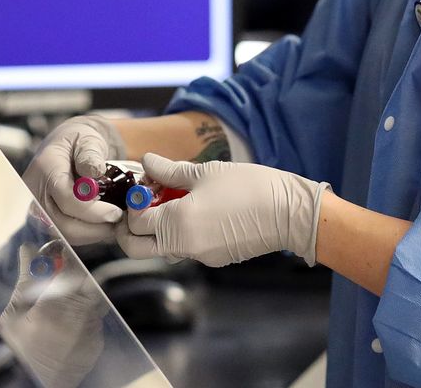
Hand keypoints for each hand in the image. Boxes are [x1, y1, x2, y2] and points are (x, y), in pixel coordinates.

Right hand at [0, 260, 105, 387]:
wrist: (38, 386)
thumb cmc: (18, 352)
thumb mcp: (13, 317)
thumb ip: (26, 281)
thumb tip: (29, 249)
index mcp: (51, 310)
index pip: (66, 267)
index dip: (62, 255)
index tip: (54, 250)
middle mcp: (77, 319)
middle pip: (86, 279)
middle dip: (72, 273)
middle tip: (57, 277)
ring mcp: (91, 331)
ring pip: (93, 297)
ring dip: (78, 293)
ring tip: (58, 304)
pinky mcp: (98, 342)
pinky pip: (95, 317)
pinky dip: (83, 314)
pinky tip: (66, 323)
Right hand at [22, 115, 125, 245]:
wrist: (63, 148)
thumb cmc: (78, 143)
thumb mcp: (87, 139)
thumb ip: (91, 154)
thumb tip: (94, 172)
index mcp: (45, 168)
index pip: (66, 200)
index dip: (93, 211)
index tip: (115, 212)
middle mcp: (34, 191)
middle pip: (62, 224)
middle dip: (94, 228)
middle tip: (117, 221)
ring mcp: (36, 208)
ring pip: (63, 234)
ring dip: (91, 234)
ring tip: (112, 223)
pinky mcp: (43, 219)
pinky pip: (64, 235)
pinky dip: (85, 234)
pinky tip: (100, 225)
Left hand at [118, 154, 327, 266]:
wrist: (288, 213)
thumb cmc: (249, 187)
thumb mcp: (205, 172)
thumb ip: (170, 171)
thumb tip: (147, 162)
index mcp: (177, 224)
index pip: (135, 223)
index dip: (134, 203)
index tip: (144, 185)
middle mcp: (184, 246)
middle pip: (137, 248)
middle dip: (132, 227)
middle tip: (143, 204)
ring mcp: (200, 256)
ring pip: (162, 248)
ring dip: (158, 228)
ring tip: (174, 199)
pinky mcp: (214, 258)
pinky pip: (186, 248)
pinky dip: (181, 232)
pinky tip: (197, 209)